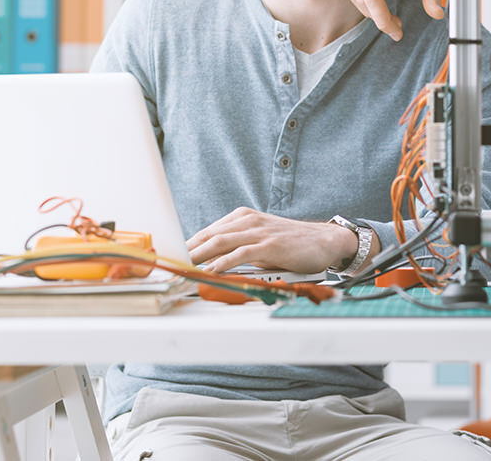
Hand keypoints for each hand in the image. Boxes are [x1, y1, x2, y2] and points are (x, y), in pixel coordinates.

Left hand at [186, 207, 371, 273]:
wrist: (324, 241)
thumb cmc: (290, 244)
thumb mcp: (259, 241)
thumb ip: (236, 248)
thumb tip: (209, 264)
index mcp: (241, 218)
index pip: (205, 232)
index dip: (185, 247)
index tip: (169, 260)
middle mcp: (246, 221)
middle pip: (206, 236)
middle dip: (184, 253)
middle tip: (166, 268)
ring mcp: (257, 231)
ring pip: (219, 243)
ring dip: (197, 258)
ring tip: (180, 271)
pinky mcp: (269, 245)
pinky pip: (239, 254)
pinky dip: (221, 264)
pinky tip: (210, 273)